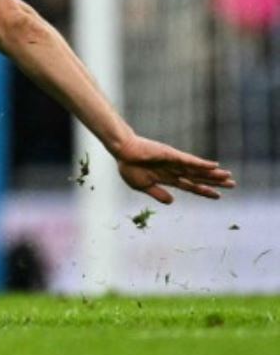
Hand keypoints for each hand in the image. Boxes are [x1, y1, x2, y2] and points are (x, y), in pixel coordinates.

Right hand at [113, 134, 235, 203]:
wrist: (121, 152)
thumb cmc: (129, 166)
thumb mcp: (142, 186)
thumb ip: (158, 194)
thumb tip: (172, 202)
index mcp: (168, 178)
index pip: (190, 186)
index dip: (204, 191)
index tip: (218, 196)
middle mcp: (175, 170)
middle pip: (199, 177)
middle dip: (215, 182)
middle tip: (233, 184)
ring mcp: (174, 162)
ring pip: (198, 170)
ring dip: (213, 174)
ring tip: (229, 176)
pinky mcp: (171, 155)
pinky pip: (189, 160)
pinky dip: (202, 163)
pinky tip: (214, 165)